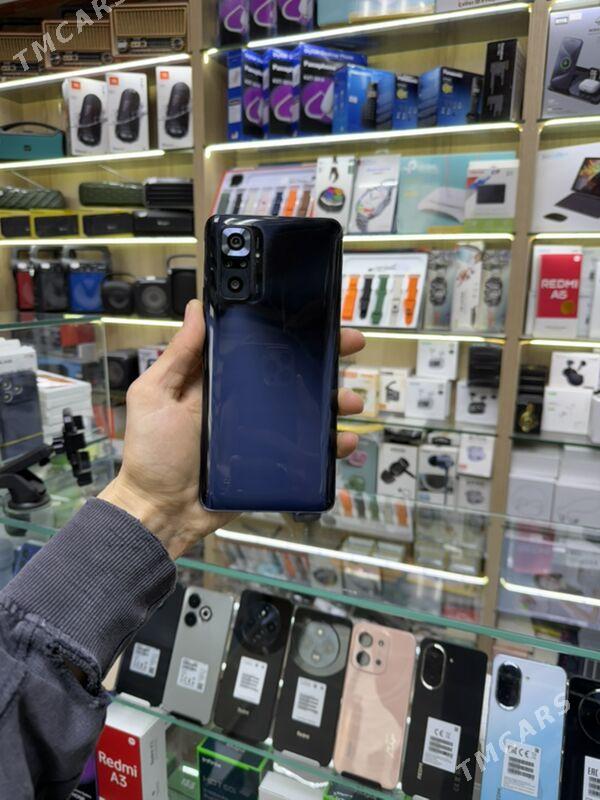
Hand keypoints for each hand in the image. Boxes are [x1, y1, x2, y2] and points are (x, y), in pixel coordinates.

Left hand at [100, 300, 364, 558]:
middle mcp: (244, 401)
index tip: (310, 317)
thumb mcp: (156, 395)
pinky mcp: (272, 462)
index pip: (257, 347)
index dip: (284, 332)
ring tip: (349, 400)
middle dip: (324, 357)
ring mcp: (261, 431)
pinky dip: (331, 445)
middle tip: (348, 344)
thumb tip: (195, 309)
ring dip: (335, 400)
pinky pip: (308, 450)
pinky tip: (343, 440)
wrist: (161, 510)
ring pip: (307, 410)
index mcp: (218, 380)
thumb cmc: (152, 453)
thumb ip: (178, 355)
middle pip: (291, 373)